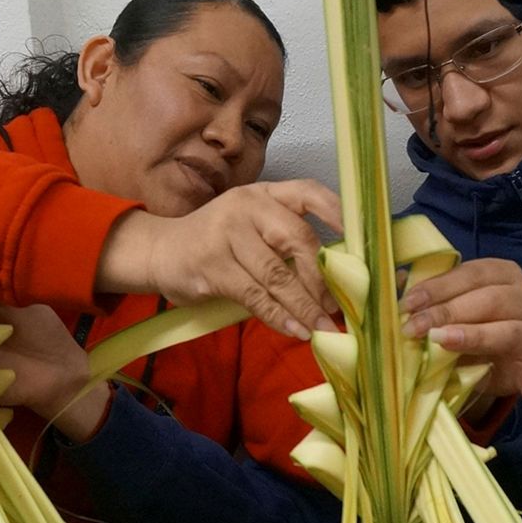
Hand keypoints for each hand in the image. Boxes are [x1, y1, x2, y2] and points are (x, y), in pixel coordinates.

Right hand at [98, 179, 342, 339]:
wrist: (160, 251)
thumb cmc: (216, 241)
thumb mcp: (250, 225)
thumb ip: (285, 238)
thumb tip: (337, 274)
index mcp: (262, 195)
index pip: (307, 191)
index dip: (337, 212)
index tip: (362, 238)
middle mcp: (246, 208)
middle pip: (297, 239)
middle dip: (323, 277)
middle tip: (341, 305)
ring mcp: (226, 235)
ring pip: (277, 275)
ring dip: (305, 306)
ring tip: (324, 327)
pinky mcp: (212, 268)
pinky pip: (256, 296)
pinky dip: (280, 317)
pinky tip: (296, 331)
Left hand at [401, 259, 521, 404]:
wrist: (483, 361)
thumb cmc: (463, 322)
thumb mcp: (449, 301)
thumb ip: (429, 293)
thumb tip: (396, 280)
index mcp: (502, 274)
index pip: (471, 274)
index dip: (439, 287)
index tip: (409, 303)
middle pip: (489, 300)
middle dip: (447, 312)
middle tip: (414, 328)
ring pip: (508, 332)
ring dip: (473, 337)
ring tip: (442, 342)